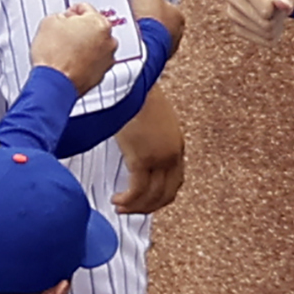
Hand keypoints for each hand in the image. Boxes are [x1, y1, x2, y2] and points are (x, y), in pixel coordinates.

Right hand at [32, 2, 117, 92]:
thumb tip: (64, 20)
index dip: (73, 11)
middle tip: (65, 33)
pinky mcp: (101, 75)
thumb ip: (62, 16)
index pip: (86, 9)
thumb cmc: (54, 55)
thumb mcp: (50, 22)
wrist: (54, 82)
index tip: (68, 15)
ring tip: (67, 49)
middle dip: (80, 29)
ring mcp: (106, 60)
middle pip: (94, 28)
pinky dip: (85, 61)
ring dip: (84, 45)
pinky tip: (71, 62)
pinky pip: (94, 62)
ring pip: (96, 46)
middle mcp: (108, 41)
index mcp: (99, 23)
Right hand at [114, 83, 185, 215]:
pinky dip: (128, 201)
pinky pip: (137, 191)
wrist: (133, 82)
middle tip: (131, 210)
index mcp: (176, 145)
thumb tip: (134, 146)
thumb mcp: (149, 119)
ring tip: (120, 207)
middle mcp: (172, 155)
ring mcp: (159, 158)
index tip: (146, 201)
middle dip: (149, 207)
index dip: (161, 196)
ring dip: (136, 207)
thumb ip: (147, 137)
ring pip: (151, 196)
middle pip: (166, 194)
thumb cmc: (136, 94)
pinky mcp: (143, 159)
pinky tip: (117, 200)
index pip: (175, 181)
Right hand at [124, 0, 183, 43]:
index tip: (146, 1)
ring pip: (156, 37)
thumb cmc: (151, 20)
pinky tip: (132, 42)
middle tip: (138, 15)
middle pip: (163, 22)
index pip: (169, 6)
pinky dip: (141, 45)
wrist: (145, 47)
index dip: (156, 2)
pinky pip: (149, 49)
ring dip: (146, 34)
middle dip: (152, 20)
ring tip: (134, 29)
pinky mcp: (155, 58)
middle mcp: (176, 33)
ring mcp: (166, 47)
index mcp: (178, 16)